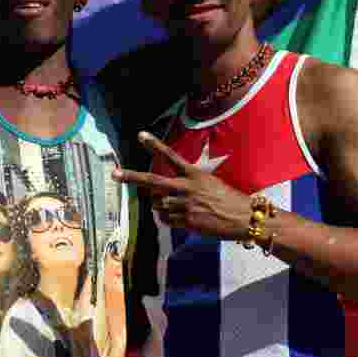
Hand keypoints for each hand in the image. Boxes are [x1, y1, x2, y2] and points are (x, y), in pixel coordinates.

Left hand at [112, 131, 251, 240]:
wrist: (243, 218)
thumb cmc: (228, 198)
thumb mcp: (209, 183)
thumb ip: (186, 184)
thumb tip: (163, 193)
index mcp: (193, 174)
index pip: (170, 156)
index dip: (155, 145)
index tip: (140, 135)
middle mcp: (186, 188)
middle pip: (153, 181)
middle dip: (131, 177)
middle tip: (114, 174)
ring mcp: (184, 205)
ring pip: (157, 205)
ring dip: (160, 206)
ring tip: (177, 206)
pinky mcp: (186, 221)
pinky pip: (165, 220)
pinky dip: (167, 219)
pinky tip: (181, 218)